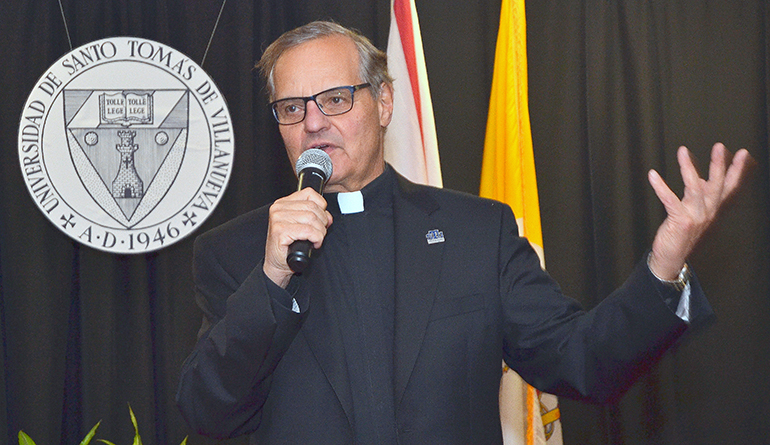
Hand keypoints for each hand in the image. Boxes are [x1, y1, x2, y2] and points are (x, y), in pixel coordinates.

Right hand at [263, 188, 332, 287]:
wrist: (277, 263)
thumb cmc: (288, 246)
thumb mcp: (303, 225)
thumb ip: (315, 216)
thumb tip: (328, 216)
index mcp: (283, 203)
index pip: (310, 193)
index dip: (321, 207)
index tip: (320, 219)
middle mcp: (278, 208)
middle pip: (313, 207)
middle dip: (322, 222)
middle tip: (319, 233)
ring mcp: (278, 219)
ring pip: (312, 218)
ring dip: (320, 232)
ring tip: (315, 239)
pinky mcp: (280, 231)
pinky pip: (308, 231)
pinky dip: (316, 238)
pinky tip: (313, 244)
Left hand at [647, 143, 752, 279]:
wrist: (672, 257)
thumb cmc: (682, 233)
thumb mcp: (695, 213)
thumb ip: (701, 196)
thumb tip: (703, 179)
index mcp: (712, 209)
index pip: (729, 187)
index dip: (736, 170)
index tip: (742, 153)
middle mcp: (707, 212)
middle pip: (716, 185)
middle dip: (718, 165)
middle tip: (719, 147)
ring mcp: (694, 217)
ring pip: (694, 188)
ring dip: (688, 168)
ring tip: (683, 151)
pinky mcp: (679, 221)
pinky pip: (670, 200)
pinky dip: (661, 186)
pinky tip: (653, 175)